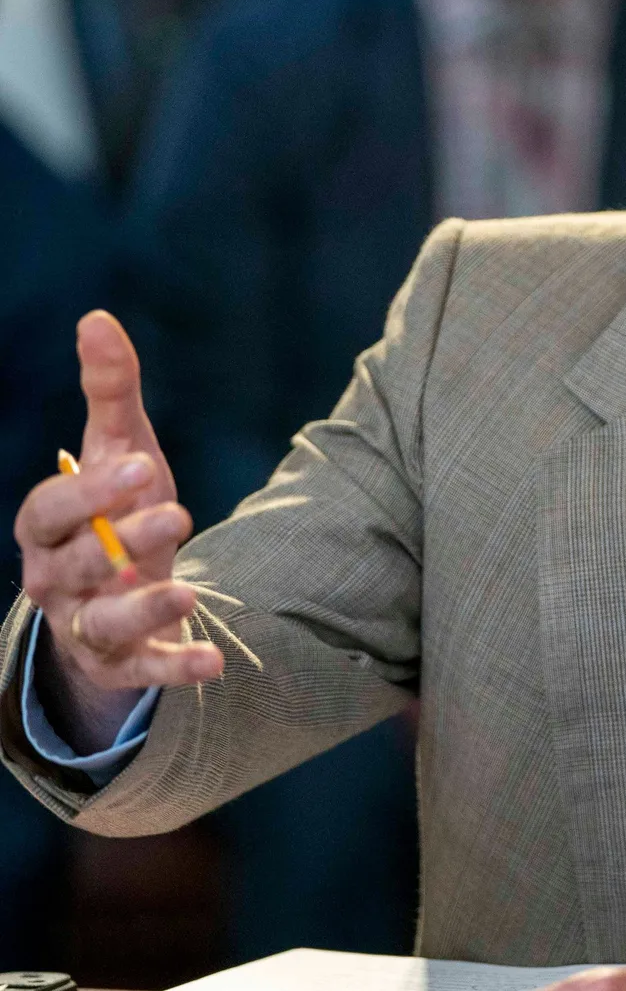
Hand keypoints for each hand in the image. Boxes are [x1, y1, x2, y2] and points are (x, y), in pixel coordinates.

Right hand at [15, 311, 221, 750]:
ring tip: (187, 594)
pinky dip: (176, 669)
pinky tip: (215, 663)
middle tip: (174, 517)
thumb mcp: (119, 449)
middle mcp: (55, 579)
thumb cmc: (116, 508)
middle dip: (121, 541)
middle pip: (76, 564)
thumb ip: (109, 392)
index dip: (92, 490)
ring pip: (102, 624)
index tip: (145, 465)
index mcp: (46, 526)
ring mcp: (85, 626)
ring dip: (143, 610)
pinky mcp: (122, 664)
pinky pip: (143, 671)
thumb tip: (98, 318)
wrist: (122, 588)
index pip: (51, 508)